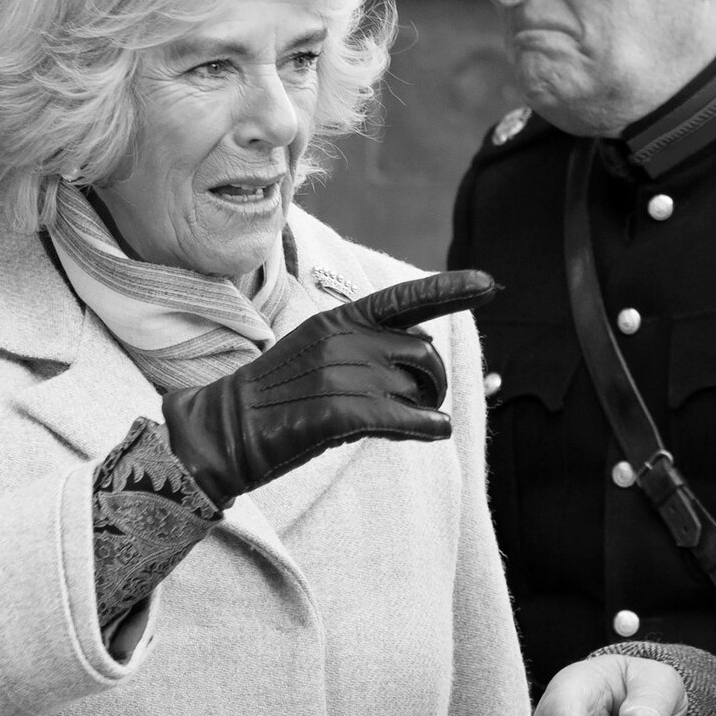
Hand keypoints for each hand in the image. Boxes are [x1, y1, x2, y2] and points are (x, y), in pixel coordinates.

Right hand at [162, 269, 498, 505]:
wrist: (226, 429)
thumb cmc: (280, 397)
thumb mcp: (320, 354)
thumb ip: (368, 347)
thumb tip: (424, 352)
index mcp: (339, 320)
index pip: (404, 298)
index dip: (450, 288)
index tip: (490, 283)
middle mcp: (343, 340)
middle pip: (423, 353)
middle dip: (434, 380)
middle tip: (425, 401)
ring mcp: (338, 375)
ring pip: (415, 387)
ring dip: (425, 407)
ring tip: (414, 421)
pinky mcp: (336, 412)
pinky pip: (403, 418)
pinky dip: (427, 427)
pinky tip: (435, 432)